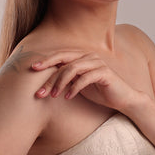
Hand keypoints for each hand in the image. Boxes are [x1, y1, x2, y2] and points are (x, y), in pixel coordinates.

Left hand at [31, 49, 145, 112]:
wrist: (122, 99)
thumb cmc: (99, 92)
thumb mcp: (78, 84)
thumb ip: (66, 78)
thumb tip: (45, 79)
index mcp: (82, 57)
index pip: (61, 55)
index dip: (46, 60)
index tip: (33, 68)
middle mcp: (89, 57)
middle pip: (64, 60)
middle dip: (49, 73)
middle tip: (39, 87)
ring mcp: (97, 63)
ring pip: (73, 68)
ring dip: (60, 83)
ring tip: (53, 96)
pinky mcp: (105, 73)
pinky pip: (86, 78)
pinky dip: (74, 88)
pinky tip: (67, 97)